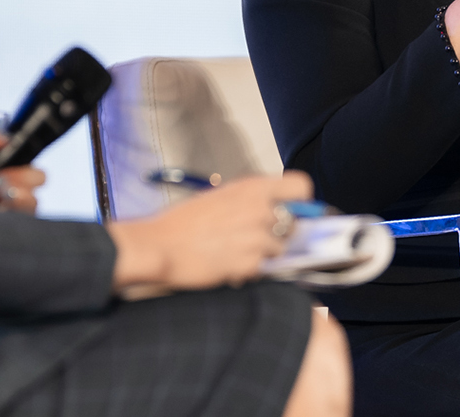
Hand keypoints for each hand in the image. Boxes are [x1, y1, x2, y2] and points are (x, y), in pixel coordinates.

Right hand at [106, 172, 312, 294]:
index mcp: (251, 187)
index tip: (292, 213)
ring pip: (280, 251)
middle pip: (296, 224)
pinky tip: (229, 267)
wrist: (158, 246)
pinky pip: (263, 271)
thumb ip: (249, 202)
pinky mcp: (249, 264)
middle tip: (260, 241)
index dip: (302, 202)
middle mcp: (258, 208)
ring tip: (238, 255)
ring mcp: (255, 237)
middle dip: (283, 235)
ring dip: (265, 256)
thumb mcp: (219, 198)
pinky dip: (250, 272)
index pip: (301, 186)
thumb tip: (274, 210)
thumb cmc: (182, 223)